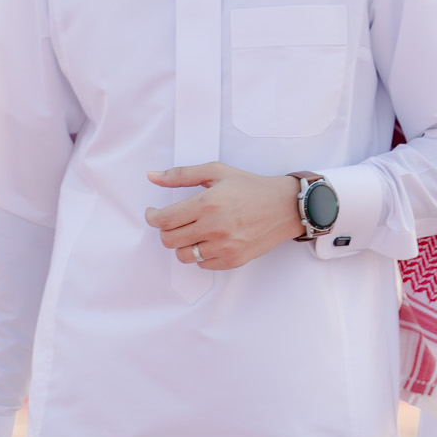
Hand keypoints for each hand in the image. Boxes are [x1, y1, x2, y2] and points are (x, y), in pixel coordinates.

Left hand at [145, 163, 301, 269]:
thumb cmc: (251, 187)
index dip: (152, 217)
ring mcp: (224, 247)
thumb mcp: (216, 172)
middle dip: (166, 231)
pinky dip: (201, 254)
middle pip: (169, 240)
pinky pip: (203, 265)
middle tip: (174, 222)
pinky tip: (209, 240)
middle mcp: (214, 227)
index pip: (163, 220)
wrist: (284, 206)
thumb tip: (152, 176)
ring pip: (184, 255)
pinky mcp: (233, 260)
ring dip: (182, 244)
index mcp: (207, 203)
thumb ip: (181, 175)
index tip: (154, 213)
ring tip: (193, 231)